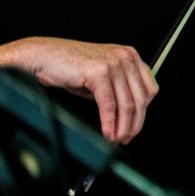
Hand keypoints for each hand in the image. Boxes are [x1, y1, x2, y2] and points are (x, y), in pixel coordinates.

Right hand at [0, 37, 157, 142]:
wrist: (44, 56)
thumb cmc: (70, 67)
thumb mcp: (103, 76)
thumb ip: (119, 88)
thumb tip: (130, 116)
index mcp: (130, 56)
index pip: (149, 88)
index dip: (144, 112)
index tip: (135, 127)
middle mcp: (126, 57)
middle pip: (141, 98)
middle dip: (135, 123)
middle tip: (127, 138)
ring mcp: (114, 63)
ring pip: (127, 103)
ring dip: (123, 127)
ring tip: (116, 139)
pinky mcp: (99, 72)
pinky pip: (109, 104)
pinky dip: (109, 122)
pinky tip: (107, 133)